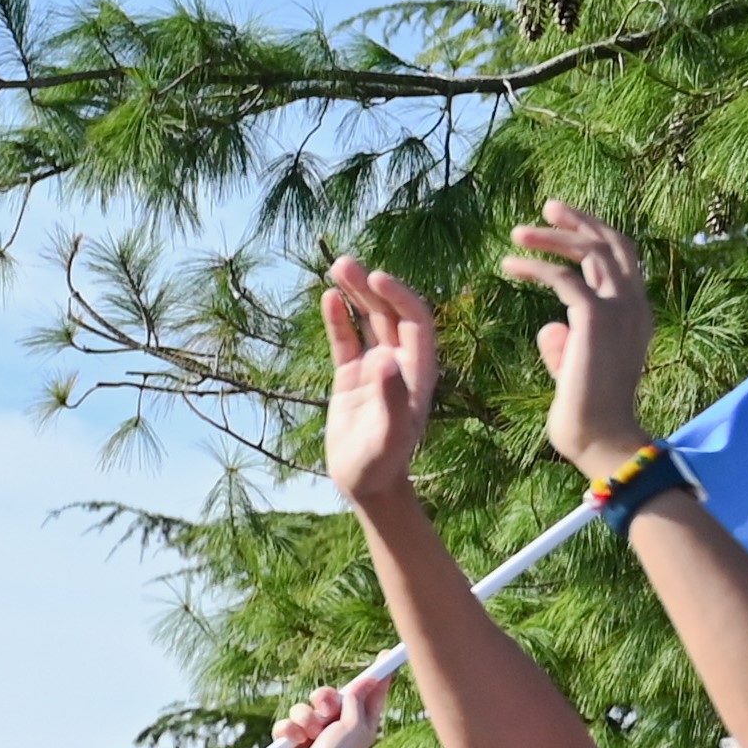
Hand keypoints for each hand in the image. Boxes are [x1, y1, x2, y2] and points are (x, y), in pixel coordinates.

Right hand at [264, 673, 389, 747]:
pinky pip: (287, 721)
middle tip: (326, 710)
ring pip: (304, 706)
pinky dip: (289, 731)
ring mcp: (313, 731)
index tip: (387, 655)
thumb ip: (358, 700)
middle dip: (325, 699)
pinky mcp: (292, 738)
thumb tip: (367, 679)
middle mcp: (337, 724)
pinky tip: (295, 742)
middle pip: (331, 694)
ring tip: (310, 736)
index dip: (379, 675)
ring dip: (306, 719)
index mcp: (360, 722)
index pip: (371, 693)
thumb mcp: (355, 726)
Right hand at [318, 260, 441, 512]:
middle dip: (372, 286)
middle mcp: (400, 362)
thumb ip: (390, 397)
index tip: (376, 278)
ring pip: (369, 320)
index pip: (416, 320)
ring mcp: (376, 366)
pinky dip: (338, 319)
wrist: (365, 484)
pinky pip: (347, 340)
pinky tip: (328, 298)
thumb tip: (382, 361)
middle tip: (347, 264)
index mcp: (419, 370)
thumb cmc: (382, 463)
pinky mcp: (352, 376)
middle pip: (391, 312)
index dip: (400, 296)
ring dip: (355, 294)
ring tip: (336, 268)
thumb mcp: (388, 435)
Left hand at [498, 201, 656, 475]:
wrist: (600, 439)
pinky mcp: (595, 318)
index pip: (621, 260)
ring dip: (551, 238)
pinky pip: (563, 277)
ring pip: (589, 252)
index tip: (564, 225)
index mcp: (636, 315)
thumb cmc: (586, 414)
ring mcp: (619, 308)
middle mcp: (635, 305)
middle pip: (612, 243)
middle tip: (548, 208)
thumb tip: (548, 327)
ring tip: (516, 235)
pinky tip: (508, 266)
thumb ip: (565, 345)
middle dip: (580, 221)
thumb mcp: (575, 371)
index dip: (595, 237)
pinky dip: (534, 266)